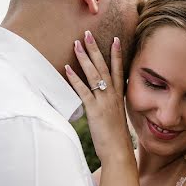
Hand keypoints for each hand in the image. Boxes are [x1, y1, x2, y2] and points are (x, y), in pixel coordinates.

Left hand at [65, 31, 133, 164]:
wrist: (118, 151)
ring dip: (84, 58)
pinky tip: (67, 68)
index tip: (116, 39)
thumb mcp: (115, 118)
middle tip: (88, 33)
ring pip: (94, 74)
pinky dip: (75, 79)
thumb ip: (110, 107)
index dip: (117, 54)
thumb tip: (104, 102)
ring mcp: (104, 101)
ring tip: (76, 43)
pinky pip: (83, 91)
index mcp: (118, 96)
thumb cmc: (116, 138)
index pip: (118, 70)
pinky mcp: (95, 110)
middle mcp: (112, 96)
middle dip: (96, 49)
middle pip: (103, 67)